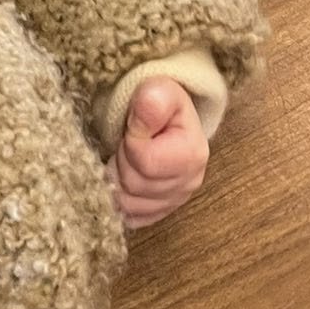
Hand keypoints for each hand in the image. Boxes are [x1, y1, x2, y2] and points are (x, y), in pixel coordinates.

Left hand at [106, 78, 208, 229]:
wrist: (167, 117)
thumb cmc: (162, 103)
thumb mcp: (162, 91)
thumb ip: (154, 98)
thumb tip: (146, 102)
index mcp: (192, 155)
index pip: (147, 162)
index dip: (130, 143)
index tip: (131, 128)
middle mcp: (188, 184)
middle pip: (134, 187)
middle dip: (120, 160)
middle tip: (123, 141)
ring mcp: (173, 203)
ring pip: (127, 205)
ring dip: (116, 179)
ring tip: (123, 156)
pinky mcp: (157, 214)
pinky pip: (128, 217)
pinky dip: (117, 199)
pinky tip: (120, 177)